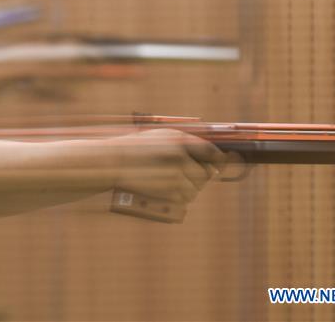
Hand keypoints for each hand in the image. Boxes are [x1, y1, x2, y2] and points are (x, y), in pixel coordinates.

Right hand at [109, 128, 226, 202]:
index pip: (211, 152)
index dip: (219, 160)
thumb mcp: (161, 136)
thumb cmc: (137, 148)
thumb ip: (185, 143)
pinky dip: (181, 197)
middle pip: (206, 173)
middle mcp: (180, 157)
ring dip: (190, 188)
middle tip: (190, 175)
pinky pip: (185, 198)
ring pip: (196, 188)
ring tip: (175, 182)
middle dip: (201, 176)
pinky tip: (170, 190)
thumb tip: (211, 159)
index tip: (220, 164)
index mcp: (180, 140)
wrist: (114, 162)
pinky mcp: (169, 192)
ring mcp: (175, 176)